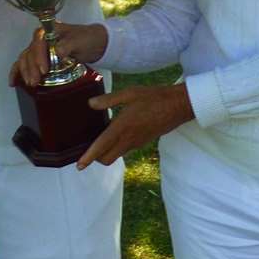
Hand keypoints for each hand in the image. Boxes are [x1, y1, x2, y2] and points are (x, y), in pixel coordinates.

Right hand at [9, 21, 107, 87]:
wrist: (96, 43)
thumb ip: (68, 45)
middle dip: (30, 68)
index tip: (44, 70)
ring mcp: (40, 49)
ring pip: (26, 59)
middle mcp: (41, 39)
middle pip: (30, 52)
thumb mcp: (80, 41)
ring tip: (31, 84)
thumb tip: (57, 52)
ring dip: (25, 72)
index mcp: (49, 31)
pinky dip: (17, 72)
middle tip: (35, 82)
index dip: (39, 56)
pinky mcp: (40, 59)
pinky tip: (13, 83)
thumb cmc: (88, 39)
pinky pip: (26, 64)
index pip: (38, 42)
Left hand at [76, 83, 193, 168]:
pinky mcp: (143, 142)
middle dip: (96, 158)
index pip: (102, 146)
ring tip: (97, 141)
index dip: (89, 157)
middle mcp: (129, 139)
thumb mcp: (130, 93)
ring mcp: (137, 143)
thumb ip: (109, 100)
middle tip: (86, 149)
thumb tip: (90, 104)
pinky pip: (125, 150)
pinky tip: (114, 134)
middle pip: (107, 159)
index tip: (79, 165)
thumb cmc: (154, 97)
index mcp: (123, 127)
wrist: (179, 106)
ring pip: (117, 155)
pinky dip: (116, 147)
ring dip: (106, 153)